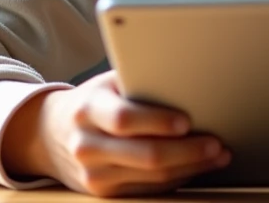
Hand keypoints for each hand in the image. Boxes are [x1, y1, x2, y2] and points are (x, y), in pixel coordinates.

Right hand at [1, 70, 229, 196]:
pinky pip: (149, 190)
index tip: (187, 121)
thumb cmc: (94, 101)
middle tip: (216, 143)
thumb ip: (137, 82)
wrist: (50, 134)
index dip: (158, 121)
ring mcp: (94, 175)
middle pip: (146, 155)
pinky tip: (198, 167)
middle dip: (188, 151)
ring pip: (153, 178)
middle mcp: (87, 146)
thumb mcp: (106, 84)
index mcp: (88, 110)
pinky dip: (179, 179)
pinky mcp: (104, 194)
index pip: (125, 119)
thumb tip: (187, 76)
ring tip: (218, 155)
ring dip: (191, 167)